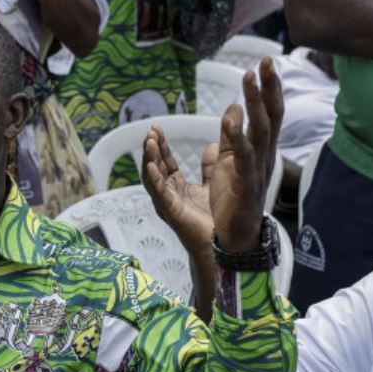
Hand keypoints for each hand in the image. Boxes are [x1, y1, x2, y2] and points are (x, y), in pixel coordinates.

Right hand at [141, 126, 213, 250]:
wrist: (224, 243)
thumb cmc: (215, 219)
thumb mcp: (213, 185)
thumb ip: (210, 168)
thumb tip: (212, 145)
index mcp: (175, 188)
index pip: (164, 162)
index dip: (160, 146)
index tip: (156, 128)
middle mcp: (167, 195)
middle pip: (154, 167)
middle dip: (151, 149)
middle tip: (150, 131)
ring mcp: (166, 204)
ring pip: (152, 178)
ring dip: (149, 159)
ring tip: (149, 141)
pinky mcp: (171, 212)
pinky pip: (159, 193)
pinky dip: (154, 179)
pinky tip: (151, 165)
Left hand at [208, 58, 282, 252]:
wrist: (235, 236)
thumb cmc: (233, 199)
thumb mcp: (228, 160)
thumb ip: (230, 135)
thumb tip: (233, 107)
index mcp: (259, 149)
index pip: (268, 112)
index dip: (267, 88)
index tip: (264, 63)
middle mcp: (263, 155)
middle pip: (270, 115)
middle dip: (268, 87)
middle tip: (266, 61)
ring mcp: (257, 169)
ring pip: (260, 131)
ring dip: (256, 103)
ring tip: (249, 79)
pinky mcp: (246, 184)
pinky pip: (243, 157)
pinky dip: (237, 137)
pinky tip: (231, 119)